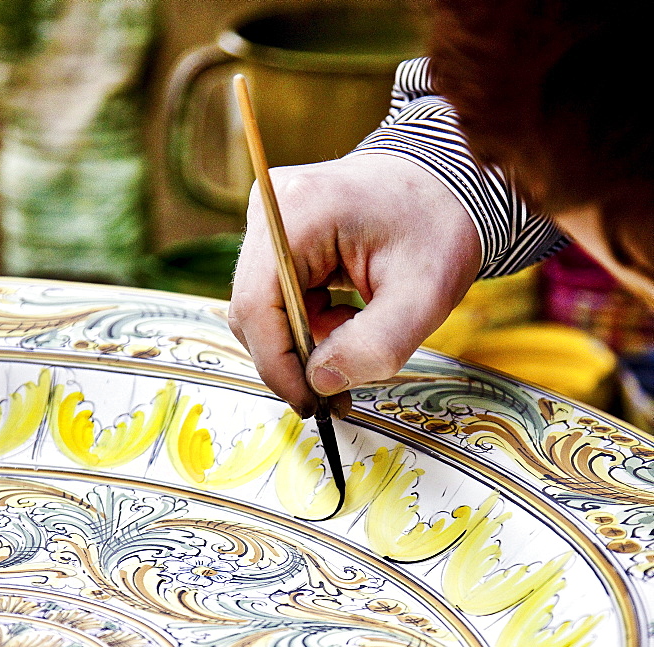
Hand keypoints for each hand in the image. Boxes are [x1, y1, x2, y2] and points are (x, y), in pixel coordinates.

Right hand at [228, 153, 481, 416]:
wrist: (449, 187)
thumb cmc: (439, 229)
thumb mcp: (423, 298)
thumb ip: (373, 347)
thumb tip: (320, 383)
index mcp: (299, 212)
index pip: (257, 305)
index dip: (277, 365)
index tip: (310, 404)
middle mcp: (271, 209)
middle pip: (252, 310)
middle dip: (292, 359)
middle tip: (335, 394)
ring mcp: (270, 220)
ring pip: (262, 309)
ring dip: (303, 342)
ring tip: (354, 341)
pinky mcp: (280, 237)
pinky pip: (276, 298)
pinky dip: (307, 326)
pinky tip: (346, 322)